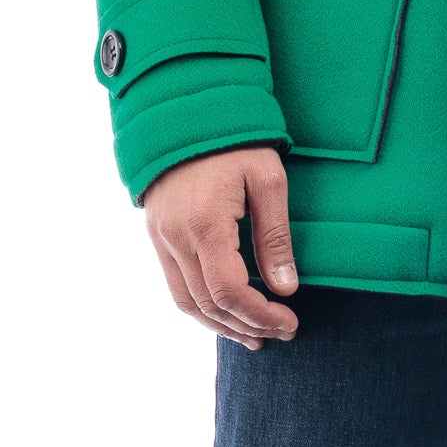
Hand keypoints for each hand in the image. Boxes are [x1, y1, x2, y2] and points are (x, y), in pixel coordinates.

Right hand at [141, 145, 299, 350]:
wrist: (186, 109)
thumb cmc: (234, 140)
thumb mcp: (267, 178)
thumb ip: (275, 235)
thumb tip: (286, 288)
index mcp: (205, 223)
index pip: (229, 292)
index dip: (260, 315)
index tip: (290, 322)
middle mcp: (176, 238)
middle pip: (208, 305)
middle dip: (246, 326)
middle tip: (280, 333)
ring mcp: (161, 238)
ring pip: (186, 303)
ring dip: (220, 326)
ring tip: (254, 336)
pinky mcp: (156, 235)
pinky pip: (175, 286)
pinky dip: (200, 308)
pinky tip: (224, 313)